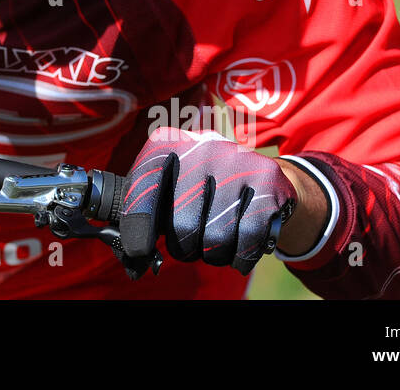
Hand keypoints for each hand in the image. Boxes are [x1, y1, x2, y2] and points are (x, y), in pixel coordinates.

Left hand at [116, 127, 295, 277]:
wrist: (257, 176)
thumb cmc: (199, 189)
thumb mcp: (169, 187)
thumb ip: (145, 209)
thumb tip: (133, 252)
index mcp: (168, 143)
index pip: (145, 183)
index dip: (138, 221)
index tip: (139, 249)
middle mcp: (201, 145)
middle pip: (182, 223)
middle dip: (184, 247)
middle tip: (189, 245)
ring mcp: (236, 159)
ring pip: (216, 236)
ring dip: (213, 254)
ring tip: (215, 243)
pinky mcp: (266, 178)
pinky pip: (247, 238)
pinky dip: (240, 256)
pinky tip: (238, 250)